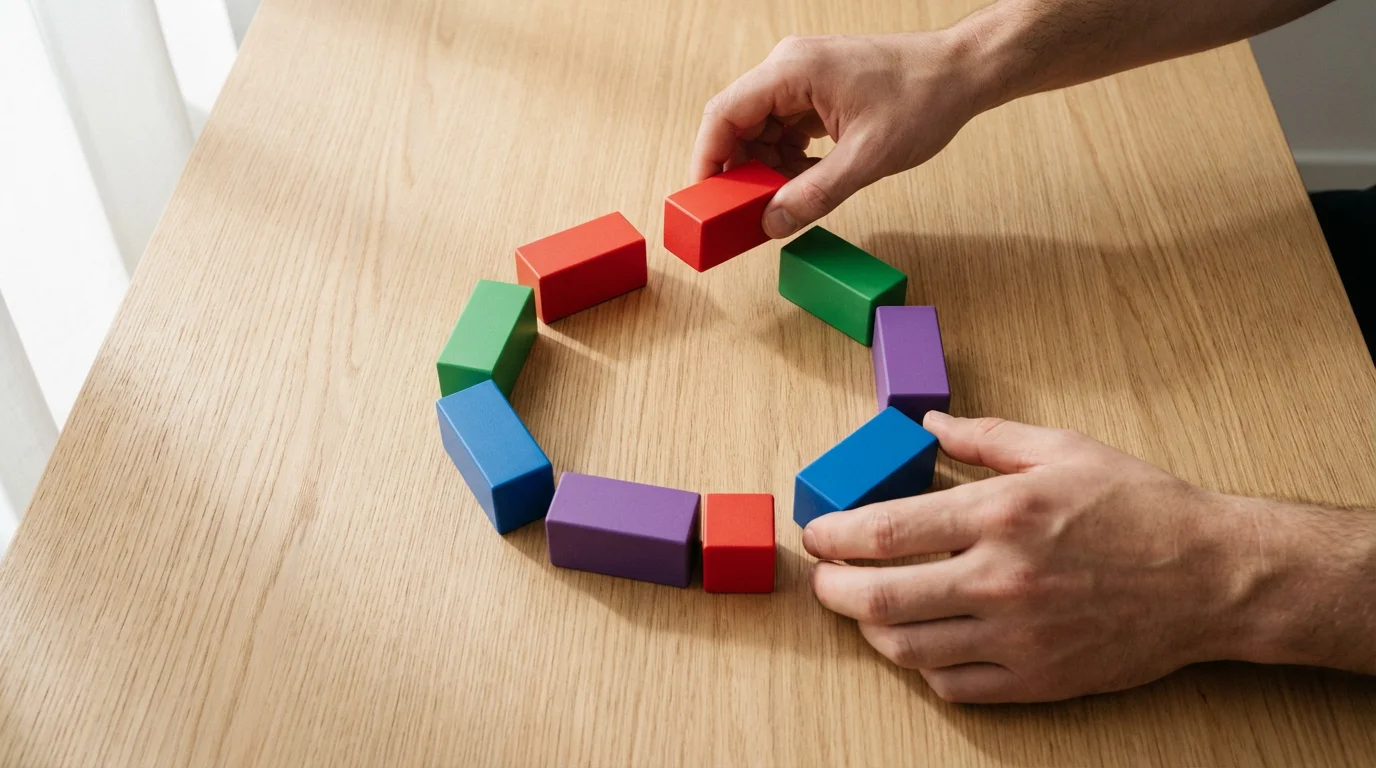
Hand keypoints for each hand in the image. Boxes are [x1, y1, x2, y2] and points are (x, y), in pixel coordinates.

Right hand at [691, 31, 985, 238]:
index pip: (723, 114)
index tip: (704, 200)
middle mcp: (789, 67)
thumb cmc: (923, 98)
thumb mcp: (867, 158)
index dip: (707, 160)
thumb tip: (771, 224)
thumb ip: (814, 194)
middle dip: (739, 171)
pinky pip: (784, 129)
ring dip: (767, 169)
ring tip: (786, 200)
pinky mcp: (816, 92)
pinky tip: (807, 182)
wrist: (962, 73)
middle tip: (745, 213)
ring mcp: (802, 78)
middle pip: (738, 123)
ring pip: (760, 130)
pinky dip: (788, 160)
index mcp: (792, 70)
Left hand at [801, 412, 1375, 702]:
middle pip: (879, 599)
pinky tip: (923, 641)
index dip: (834, 536)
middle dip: (833, 591)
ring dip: (870, 630)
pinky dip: (923, 665)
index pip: (884, 532)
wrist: (1213, 577)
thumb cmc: (1142, 507)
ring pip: (907, 648)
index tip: (818, 535)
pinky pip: (953, 684)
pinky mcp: (1037, 678)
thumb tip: (929, 423)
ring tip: (867, 609)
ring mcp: (1018, 636)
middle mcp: (1001, 579)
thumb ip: (986, 437)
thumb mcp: (1063, 449)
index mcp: (1002, 514)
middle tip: (825, 580)